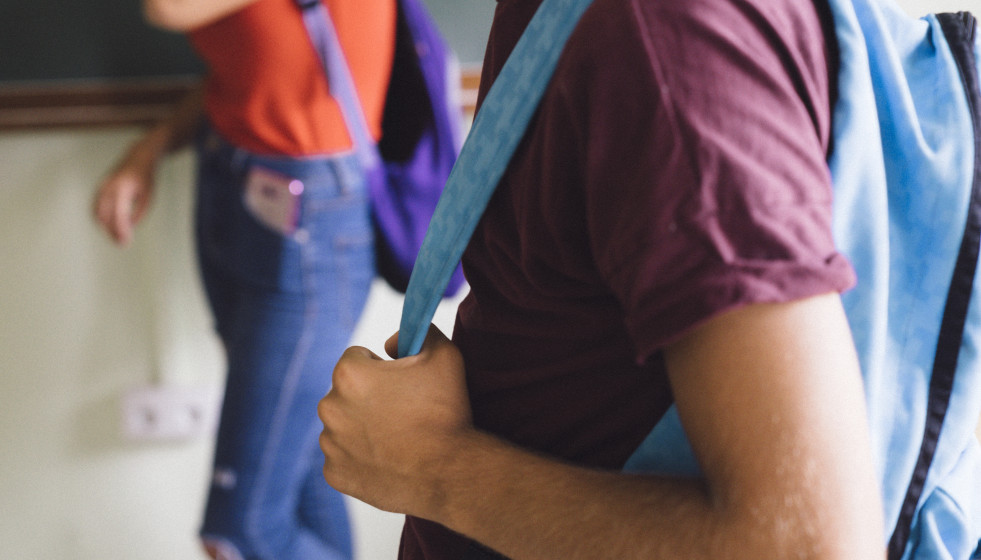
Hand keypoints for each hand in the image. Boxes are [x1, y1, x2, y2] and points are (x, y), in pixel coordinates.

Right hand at [92, 151, 155, 245]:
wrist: (138, 159)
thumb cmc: (145, 178)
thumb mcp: (147, 198)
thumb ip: (137, 214)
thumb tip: (126, 230)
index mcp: (123, 188)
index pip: (119, 214)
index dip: (121, 230)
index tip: (126, 242)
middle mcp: (109, 186)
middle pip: (106, 215)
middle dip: (113, 232)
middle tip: (122, 244)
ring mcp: (102, 186)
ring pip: (98, 213)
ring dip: (106, 227)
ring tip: (117, 237)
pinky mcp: (99, 188)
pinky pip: (97, 208)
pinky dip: (102, 219)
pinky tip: (111, 227)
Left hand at [318, 325, 473, 517]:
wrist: (450, 473)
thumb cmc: (446, 413)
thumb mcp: (444, 355)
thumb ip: (419, 332)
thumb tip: (392, 342)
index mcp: (349, 375)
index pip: (357, 357)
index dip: (381, 367)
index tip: (400, 383)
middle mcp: (330, 406)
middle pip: (346, 392)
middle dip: (368, 397)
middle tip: (402, 412)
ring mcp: (330, 444)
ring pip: (342, 425)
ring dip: (361, 427)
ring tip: (397, 438)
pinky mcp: (335, 474)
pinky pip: (343, 458)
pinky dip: (360, 458)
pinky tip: (388, 460)